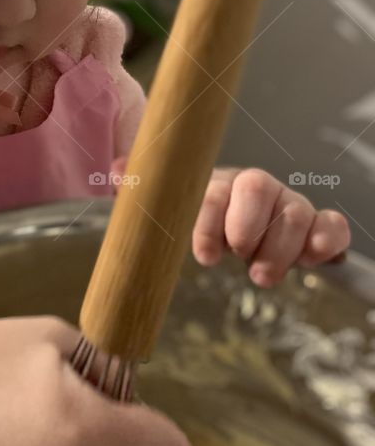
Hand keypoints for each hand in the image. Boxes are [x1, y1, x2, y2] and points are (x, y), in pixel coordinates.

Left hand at [110, 157, 350, 287]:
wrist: (239, 230)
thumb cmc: (201, 220)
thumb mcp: (171, 209)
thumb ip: (144, 189)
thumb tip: (115, 170)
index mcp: (217, 182)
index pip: (212, 190)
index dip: (208, 220)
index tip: (205, 255)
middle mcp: (256, 188)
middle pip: (257, 188)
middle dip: (248, 226)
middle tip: (241, 258)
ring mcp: (288, 205)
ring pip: (294, 212)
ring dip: (281, 246)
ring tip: (262, 276)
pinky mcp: (316, 227)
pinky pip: (331, 225)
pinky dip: (327, 237)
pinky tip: (315, 258)